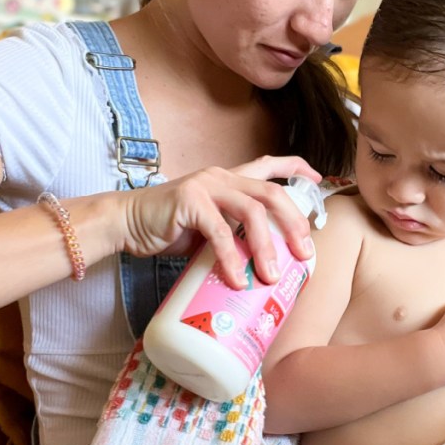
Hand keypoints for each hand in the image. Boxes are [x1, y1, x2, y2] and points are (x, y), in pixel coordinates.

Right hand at [116, 155, 320, 288]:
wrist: (127, 223)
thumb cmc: (168, 228)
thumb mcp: (208, 229)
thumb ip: (233, 235)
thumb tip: (263, 264)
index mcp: (228, 179)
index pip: (268, 164)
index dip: (296, 168)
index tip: (318, 181)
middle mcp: (221, 177)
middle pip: (272, 193)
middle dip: (294, 223)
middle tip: (304, 254)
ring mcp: (206, 186)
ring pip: (252, 212)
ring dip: (266, 247)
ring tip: (270, 276)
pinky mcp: (189, 201)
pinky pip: (220, 232)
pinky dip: (232, 258)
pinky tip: (237, 279)